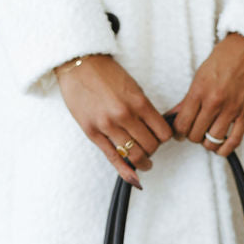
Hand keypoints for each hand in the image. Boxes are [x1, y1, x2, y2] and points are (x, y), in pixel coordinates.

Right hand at [54, 54, 172, 188]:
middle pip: (151, 146)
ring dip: (144, 162)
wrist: (78, 64)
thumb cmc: (105, 74)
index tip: (161, 138)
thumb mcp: (132, 87)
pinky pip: (113, 159)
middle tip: (150, 147)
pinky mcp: (93, 133)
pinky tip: (135, 179)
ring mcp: (107, 126)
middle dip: (153, 150)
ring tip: (145, 163)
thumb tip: (155, 129)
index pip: (163, 132)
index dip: (165, 138)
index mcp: (138, 102)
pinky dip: (126, 172)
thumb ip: (144, 109)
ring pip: (135, 155)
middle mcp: (125, 115)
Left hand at [168, 32, 243, 157]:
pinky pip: (234, 141)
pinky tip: (221, 146)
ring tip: (209, 135)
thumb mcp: (201, 74)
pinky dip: (225, 149)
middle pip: (195, 135)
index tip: (180, 131)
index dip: (178, 132)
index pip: (182, 124)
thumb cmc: (227, 56)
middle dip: (193, 136)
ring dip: (208, 142)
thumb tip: (174, 115)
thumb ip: (188, 99)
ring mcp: (232, 109)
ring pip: (212, 141)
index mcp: (200, 90)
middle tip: (196, 130)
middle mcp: (214, 101)